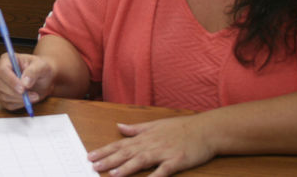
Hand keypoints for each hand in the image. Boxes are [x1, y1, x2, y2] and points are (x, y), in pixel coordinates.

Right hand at [0, 53, 53, 110]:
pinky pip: (7, 104)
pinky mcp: (3, 96)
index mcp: (6, 60)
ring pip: (3, 96)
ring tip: (35, 96)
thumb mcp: (41, 66)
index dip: (11, 80)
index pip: (2, 70)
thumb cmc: (40, 69)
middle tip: (33, 95)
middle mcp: (0, 72)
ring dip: (20, 99)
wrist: (42, 78)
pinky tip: (28, 99)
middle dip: (16, 93)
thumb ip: (33, 71)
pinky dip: (19, 104)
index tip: (23, 89)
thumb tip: (25, 82)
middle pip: (0, 85)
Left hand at [87, 114, 214, 176]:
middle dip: (109, 160)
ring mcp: (164, 152)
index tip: (90, 156)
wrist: (205, 130)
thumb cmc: (180, 128)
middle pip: (127, 153)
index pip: (121, 144)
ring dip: (127, 167)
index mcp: (145, 137)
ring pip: (141, 160)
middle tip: (94, 166)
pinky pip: (164, 170)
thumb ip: (136, 128)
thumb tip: (119, 126)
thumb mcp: (155, 125)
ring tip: (112, 174)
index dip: (105, 150)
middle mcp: (151, 144)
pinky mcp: (177, 161)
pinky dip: (155, 176)